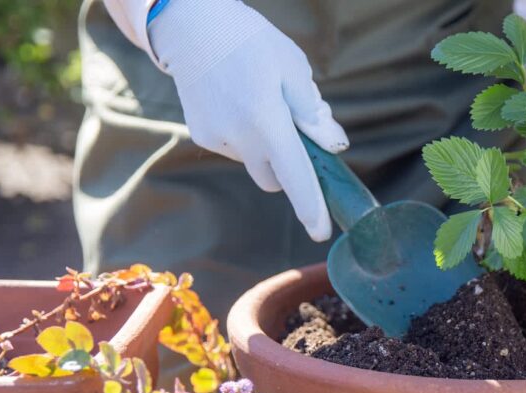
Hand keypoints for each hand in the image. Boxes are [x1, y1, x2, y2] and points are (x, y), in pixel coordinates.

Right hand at [149, 0, 347, 240]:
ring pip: (255, 163)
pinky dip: (244, 136)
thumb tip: (334, 145)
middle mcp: (239, 137)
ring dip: (265, 147)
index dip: (310, 207)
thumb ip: (313, 112)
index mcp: (267, 121)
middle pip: (276, 178)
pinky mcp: (201, 135)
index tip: (320, 233)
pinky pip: (235, 149)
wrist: (191, 25)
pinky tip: (236, 102)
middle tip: (293, 130)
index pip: (295, 176)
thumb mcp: (293, 69)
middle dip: (289, 167)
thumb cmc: (251, 42)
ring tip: (258, 102)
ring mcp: (216, 139)